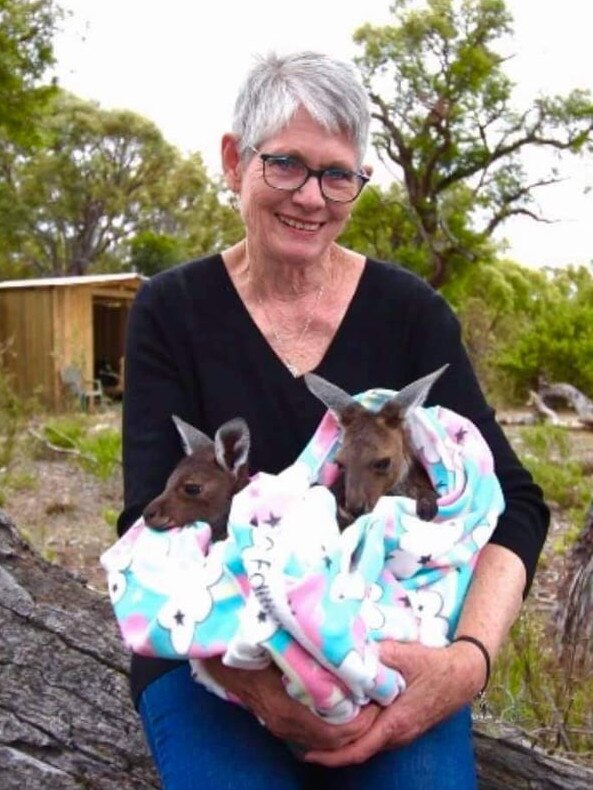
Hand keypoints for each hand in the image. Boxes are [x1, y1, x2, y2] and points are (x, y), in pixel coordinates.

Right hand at [201, 657, 381, 750]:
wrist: (221, 656)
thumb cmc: (252, 644)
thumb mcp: (281, 643)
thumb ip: (311, 649)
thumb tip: (342, 646)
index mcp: (287, 708)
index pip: (333, 731)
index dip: (359, 721)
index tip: (377, 700)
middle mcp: (284, 723)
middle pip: (332, 740)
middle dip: (359, 725)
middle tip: (378, 701)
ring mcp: (280, 725)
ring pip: (323, 740)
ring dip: (347, 726)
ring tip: (365, 702)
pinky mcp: (279, 721)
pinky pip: (313, 733)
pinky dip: (332, 725)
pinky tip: (343, 706)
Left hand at [305, 639, 483, 765]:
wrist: (465, 674)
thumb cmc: (437, 666)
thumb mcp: (407, 655)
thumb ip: (379, 653)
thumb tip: (352, 649)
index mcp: (395, 723)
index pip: (358, 749)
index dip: (332, 755)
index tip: (309, 753)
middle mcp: (397, 734)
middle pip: (358, 750)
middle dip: (332, 749)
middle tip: (303, 738)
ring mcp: (402, 732)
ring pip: (368, 743)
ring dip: (345, 741)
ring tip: (319, 729)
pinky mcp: (404, 724)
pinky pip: (376, 735)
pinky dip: (358, 732)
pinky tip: (346, 718)